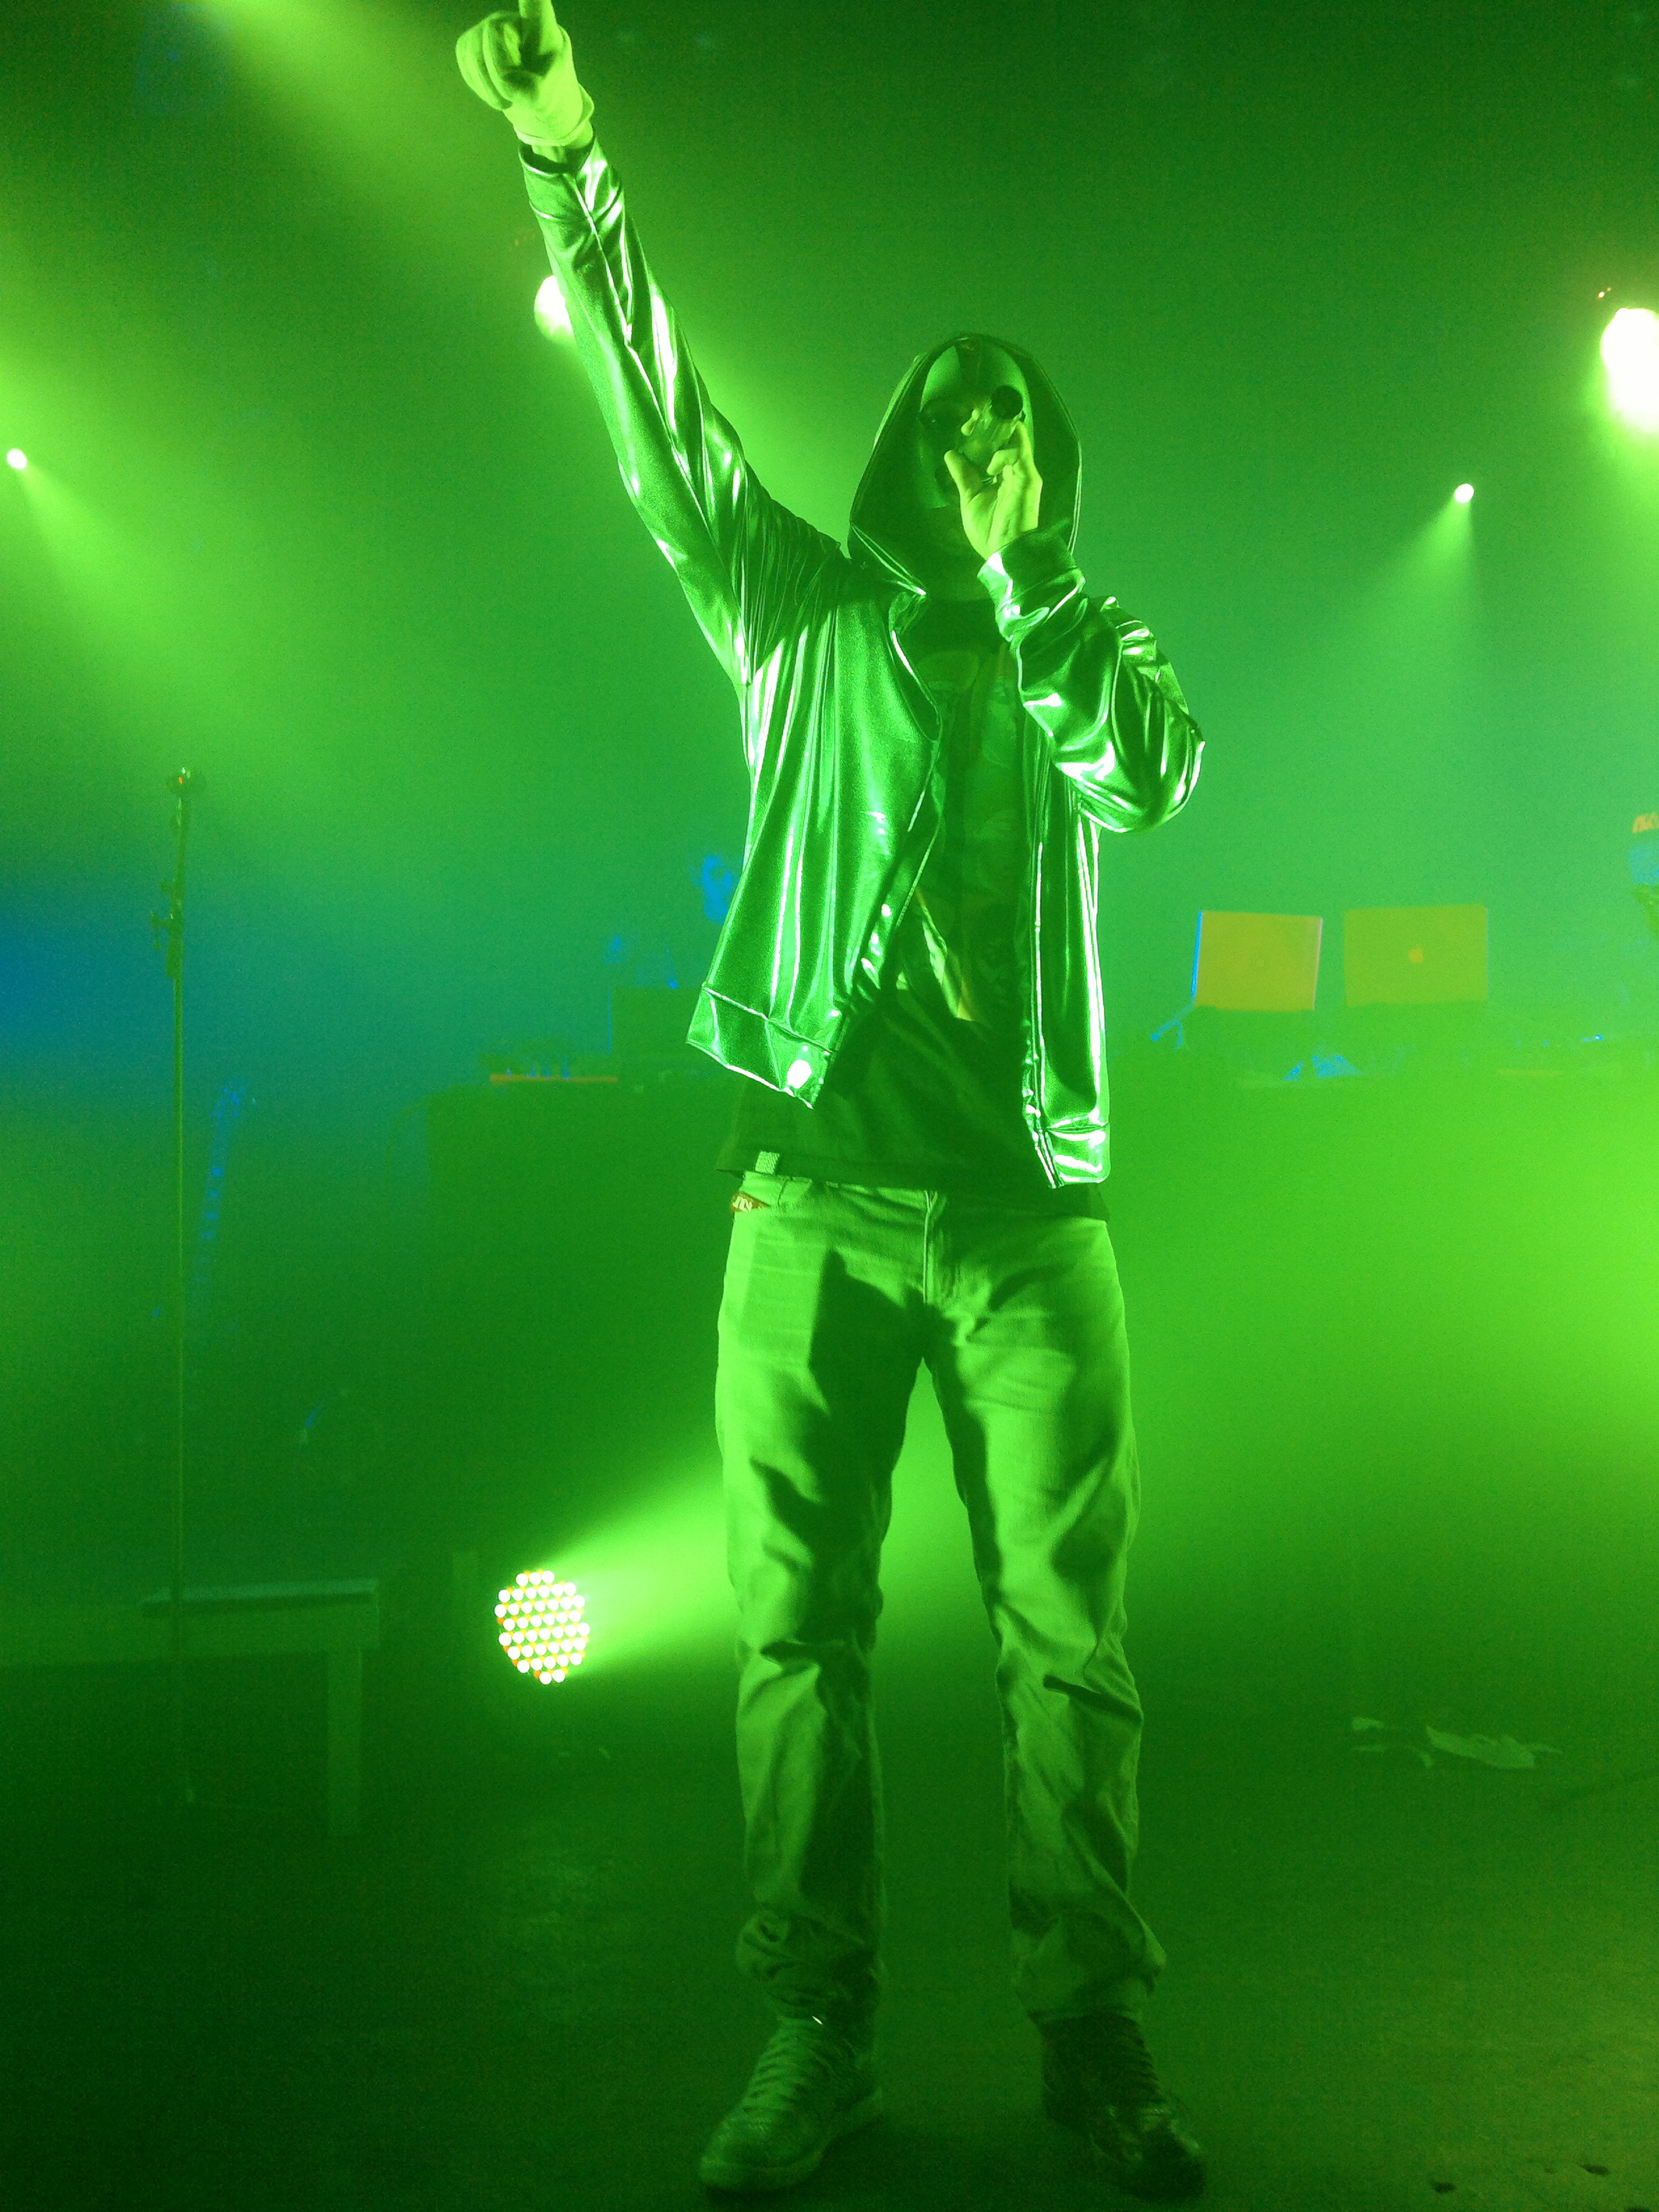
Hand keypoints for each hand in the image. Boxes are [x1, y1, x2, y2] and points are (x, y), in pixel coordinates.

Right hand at [456, 0, 591, 146]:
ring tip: (507, 96)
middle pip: (494, 34)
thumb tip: (504, 80)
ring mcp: (488, 28)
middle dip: (501, 72)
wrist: (533, 99)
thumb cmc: (547, 91)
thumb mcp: (547, 100)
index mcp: (541, 27)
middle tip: (517, 93)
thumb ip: (531, 92)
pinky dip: (478, 84)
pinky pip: (465, 61)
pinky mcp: (470, 42)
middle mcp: (511, 19)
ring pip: (475, 51)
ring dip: (490, 85)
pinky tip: (493, 88)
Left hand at [943, 408, 1042, 561]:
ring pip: (1015, 436)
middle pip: (1007, 434)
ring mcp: (1023, 473)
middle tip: (972, 419)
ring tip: (976, 430)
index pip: (996, 442)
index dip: (982, 431)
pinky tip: (990, 467)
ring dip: (996, 428)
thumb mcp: (970, 499)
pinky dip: (1002, 454)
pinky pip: (1018, 454)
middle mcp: (1015, 469)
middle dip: (989, 421)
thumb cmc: (989, 531)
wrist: (1004, 553)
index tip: (966, 428)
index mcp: (1003, 474)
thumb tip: (950, 453)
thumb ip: (963, 476)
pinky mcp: (1029, 479)